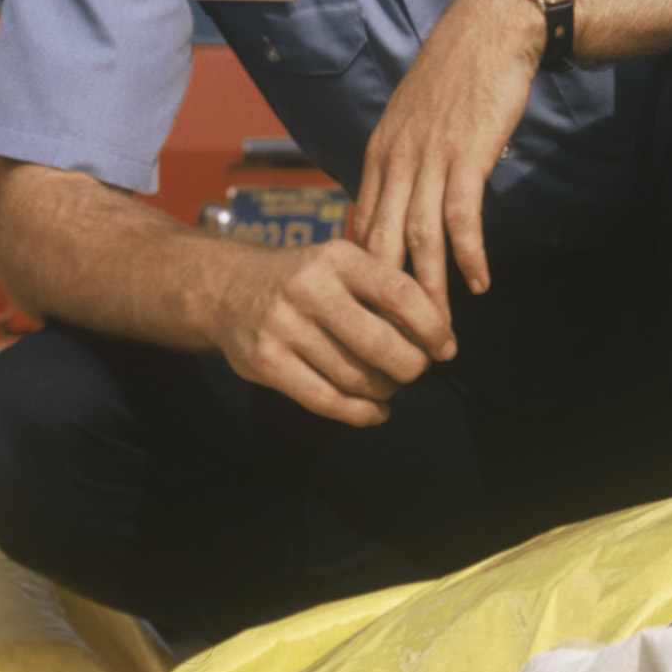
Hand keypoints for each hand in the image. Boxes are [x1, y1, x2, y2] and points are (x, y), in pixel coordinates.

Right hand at [209, 236, 454, 425]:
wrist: (226, 288)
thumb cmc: (305, 280)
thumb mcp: (340, 264)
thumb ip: (384, 290)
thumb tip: (440, 337)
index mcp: (337, 257)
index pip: (400, 293)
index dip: (432, 326)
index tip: (446, 347)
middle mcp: (307, 287)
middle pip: (379, 343)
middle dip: (411, 366)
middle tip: (418, 370)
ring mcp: (281, 326)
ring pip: (355, 377)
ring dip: (385, 390)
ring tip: (390, 385)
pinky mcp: (263, 362)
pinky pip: (326, 400)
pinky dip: (361, 414)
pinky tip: (376, 411)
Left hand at [349, 0, 544, 346]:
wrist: (490, 29)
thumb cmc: (460, 73)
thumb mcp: (417, 117)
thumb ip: (407, 158)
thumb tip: (406, 196)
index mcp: (379, 153)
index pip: (362, 226)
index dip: (363, 276)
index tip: (369, 314)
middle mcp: (395, 160)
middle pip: (381, 244)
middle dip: (387, 300)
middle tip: (398, 342)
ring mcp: (429, 158)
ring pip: (418, 240)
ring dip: (429, 291)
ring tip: (438, 332)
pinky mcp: (466, 155)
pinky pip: (462, 217)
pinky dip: (468, 255)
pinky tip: (477, 284)